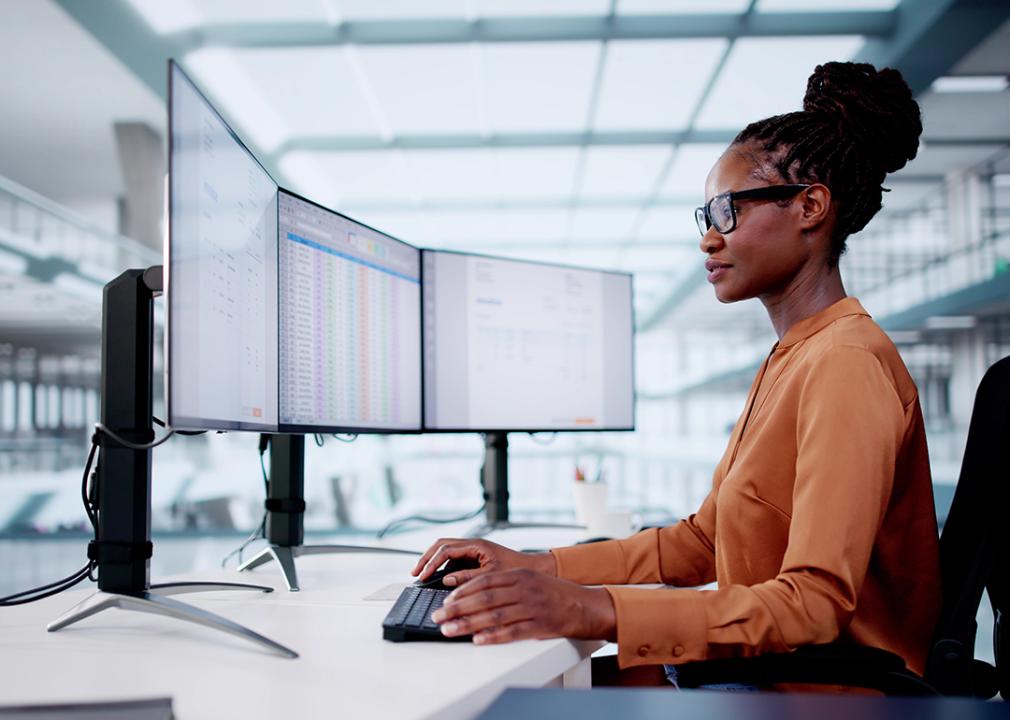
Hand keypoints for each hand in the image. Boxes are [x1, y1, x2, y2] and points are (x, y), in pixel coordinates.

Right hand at [412, 538, 555, 587]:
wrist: (533, 569)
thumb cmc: (515, 570)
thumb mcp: (490, 577)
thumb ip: (467, 578)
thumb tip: (445, 580)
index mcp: (476, 545)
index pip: (446, 550)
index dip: (431, 562)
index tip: (421, 575)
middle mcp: (473, 544)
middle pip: (441, 545)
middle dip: (426, 558)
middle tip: (415, 573)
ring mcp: (473, 549)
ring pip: (446, 550)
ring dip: (433, 560)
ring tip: (422, 574)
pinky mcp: (475, 556)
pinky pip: (454, 558)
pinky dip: (442, 565)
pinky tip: (437, 577)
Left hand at [431, 568, 616, 644]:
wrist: (586, 605)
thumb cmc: (555, 594)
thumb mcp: (530, 581)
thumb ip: (505, 586)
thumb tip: (475, 596)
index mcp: (518, 576)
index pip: (483, 582)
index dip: (462, 592)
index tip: (446, 601)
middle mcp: (523, 589)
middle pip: (483, 599)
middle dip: (457, 608)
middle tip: (439, 616)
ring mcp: (532, 607)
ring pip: (493, 616)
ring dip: (467, 624)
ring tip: (450, 630)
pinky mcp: (539, 624)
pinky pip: (512, 632)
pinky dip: (493, 636)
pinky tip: (478, 640)